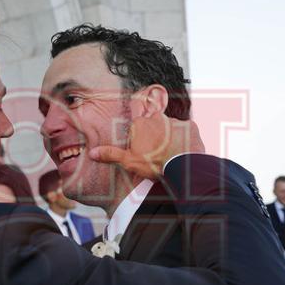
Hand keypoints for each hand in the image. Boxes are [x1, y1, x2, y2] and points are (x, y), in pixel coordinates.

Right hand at [89, 113, 204, 179]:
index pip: (136, 126)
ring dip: (169, 138)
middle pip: (153, 125)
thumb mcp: (129, 161)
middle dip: (154, 136)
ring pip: (170, 128)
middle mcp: (157, 118)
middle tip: (156, 153)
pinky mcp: (191, 127)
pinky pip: (186, 131)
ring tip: (170, 153)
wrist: (182, 167)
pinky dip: (184, 139)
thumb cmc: (154, 163)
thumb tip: (93, 153)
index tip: (142, 149)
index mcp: (140, 124)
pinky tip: (183, 150)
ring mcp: (175, 121)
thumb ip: (111, 154)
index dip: (138, 138)